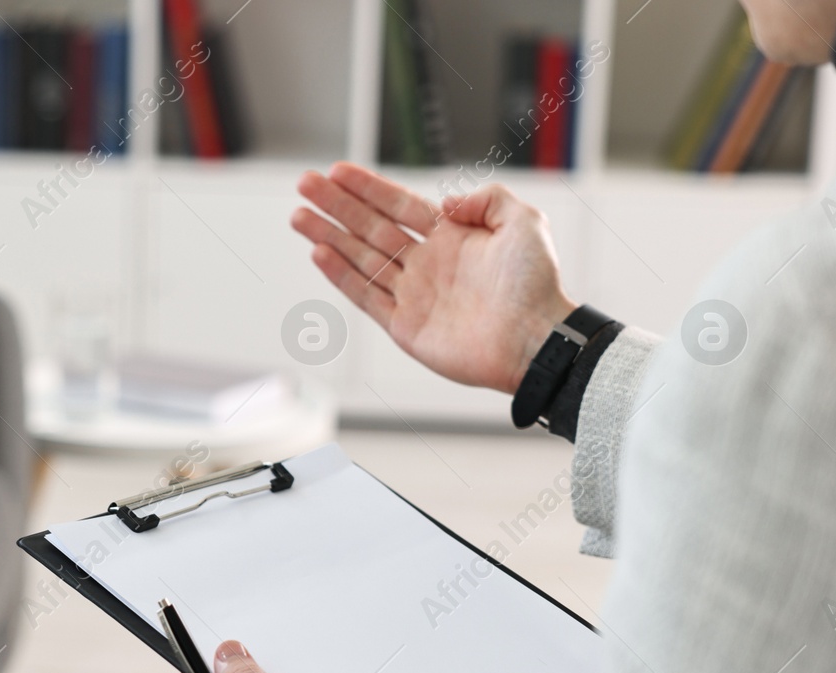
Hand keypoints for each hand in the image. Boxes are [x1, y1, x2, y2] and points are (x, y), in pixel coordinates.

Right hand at [292, 163, 576, 394]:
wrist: (534, 338)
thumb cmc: (536, 285)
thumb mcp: (524, 222)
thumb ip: (487, 199)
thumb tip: (445, 203)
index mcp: (451, 238)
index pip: (398, 205)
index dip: (367, 188)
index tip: (338, 171)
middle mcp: (426, 264)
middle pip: (369, 227)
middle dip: (336, 205)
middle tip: (304, 184)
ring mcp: (412, 295)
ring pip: (359, 258)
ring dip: (328, 236)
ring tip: (299, 216)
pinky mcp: (404, 326)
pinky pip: (365, 296)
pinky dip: (341, 275)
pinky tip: (319, 252)